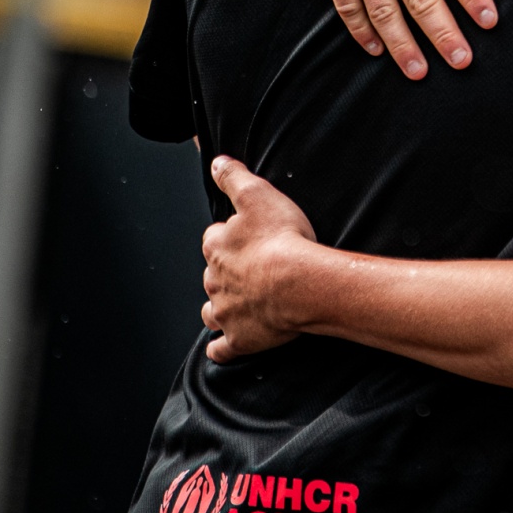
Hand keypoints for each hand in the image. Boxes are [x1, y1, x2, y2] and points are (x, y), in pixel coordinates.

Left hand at [202, 156, 320, 363]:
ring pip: (212, 311)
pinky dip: (221, 347)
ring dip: (220, 307)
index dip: (231, 236)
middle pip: (214, 274)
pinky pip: (222, 349)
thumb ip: (234, 177)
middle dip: (227, 272)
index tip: (248, 236)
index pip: (214, 238)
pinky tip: (224, 345)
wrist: (299, 283)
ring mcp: (226, 312)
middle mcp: (214, 280)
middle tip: (253, 268)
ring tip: (236, 303)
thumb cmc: (282, 238)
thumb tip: (216, 163)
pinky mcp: (240, 339)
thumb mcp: (258, 194)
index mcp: (217, 246)